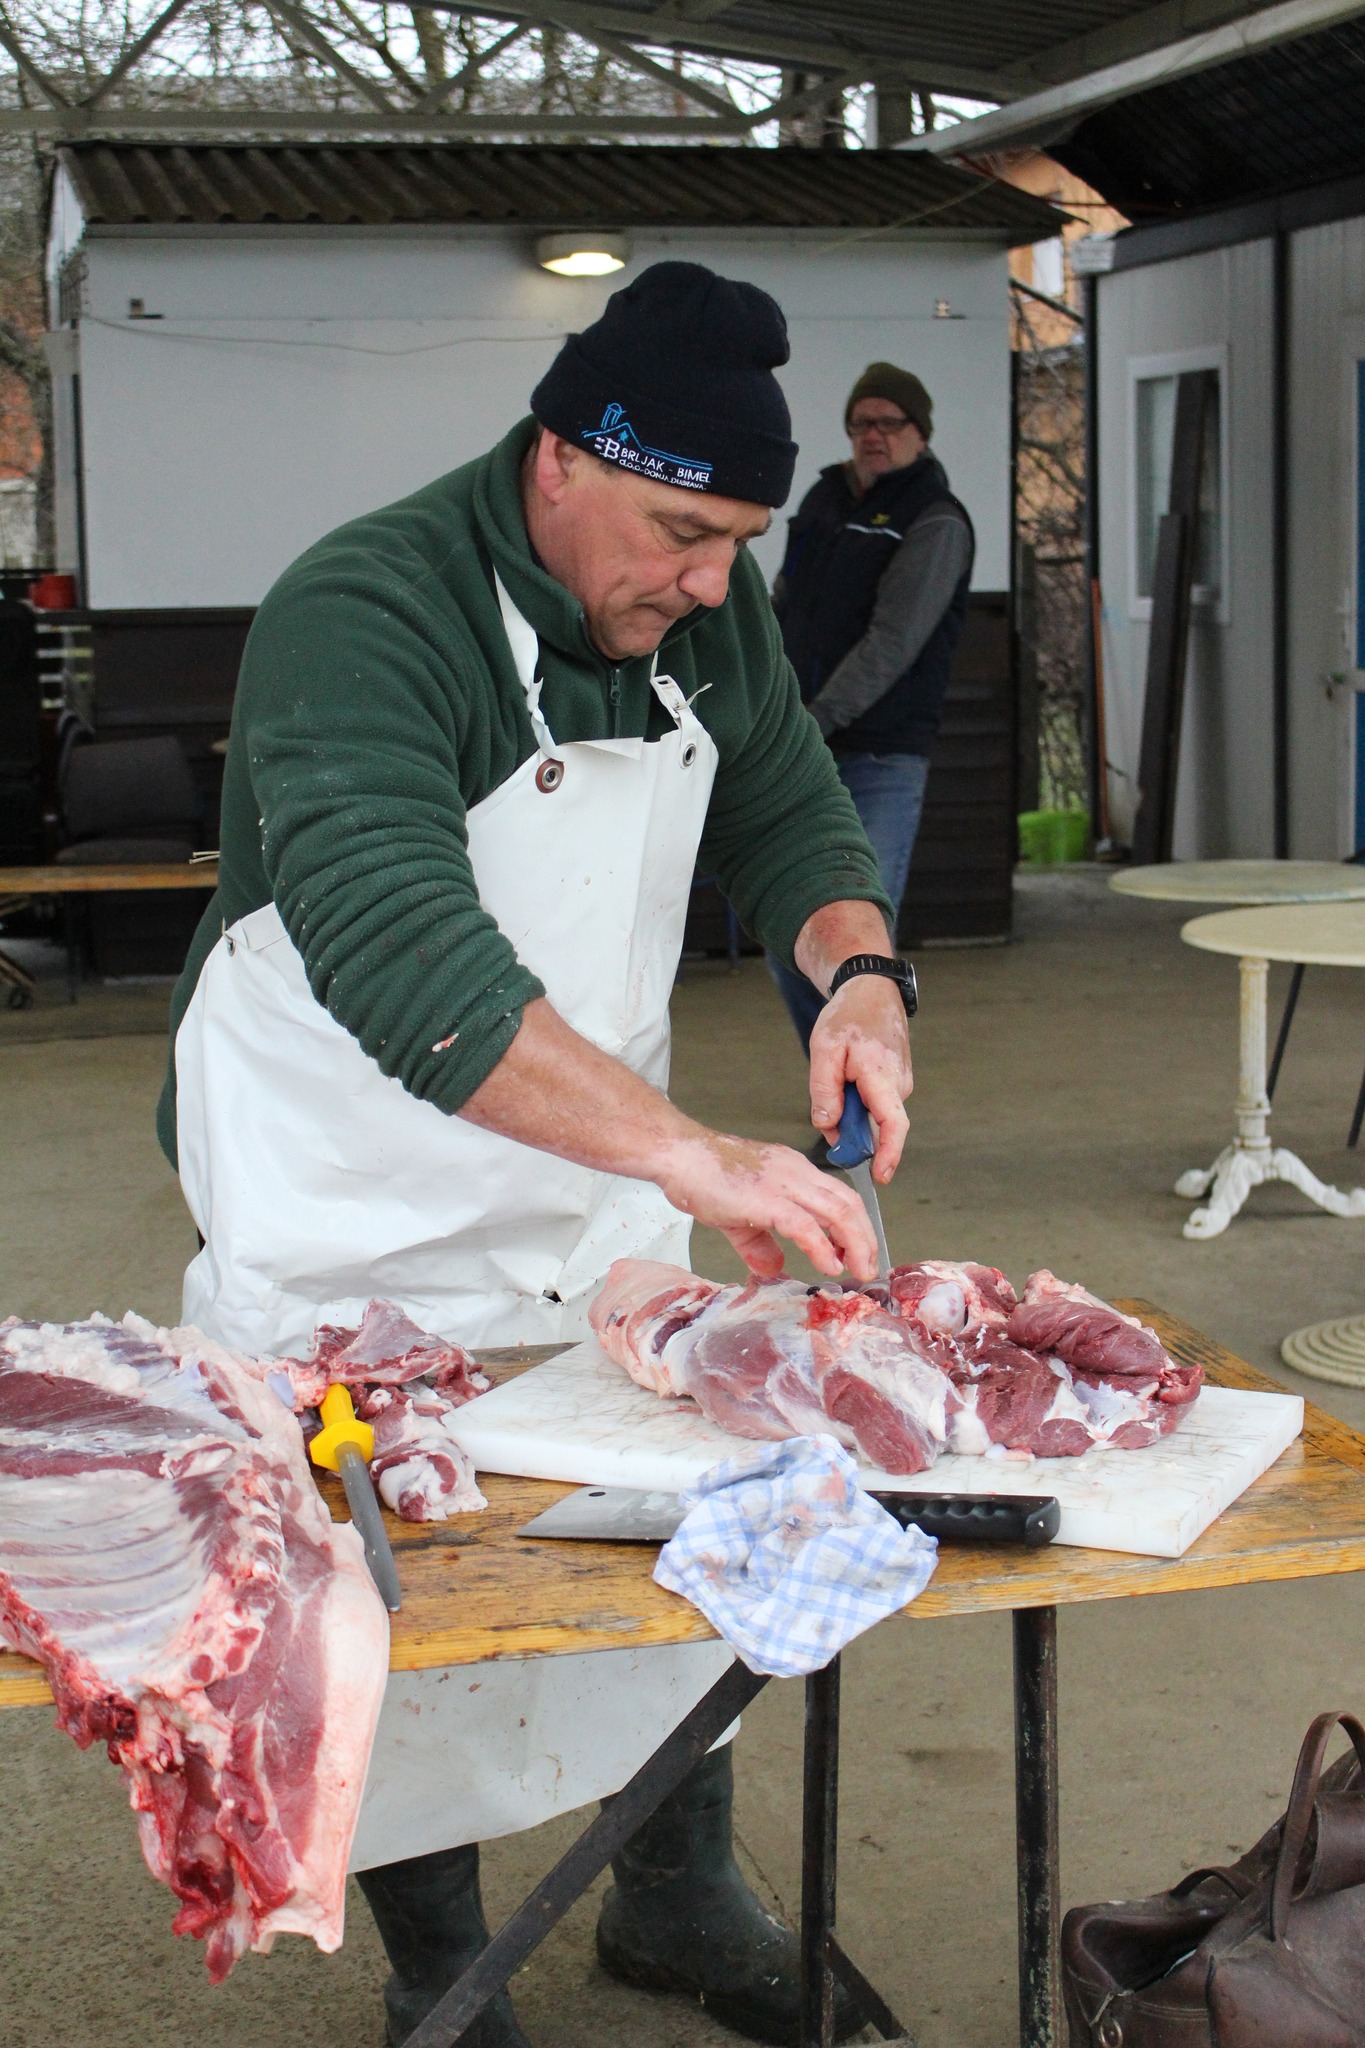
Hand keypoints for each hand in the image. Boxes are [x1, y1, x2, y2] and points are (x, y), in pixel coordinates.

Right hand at [655, 1129, 879, 1281]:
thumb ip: (759, 1241)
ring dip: (855, 1244)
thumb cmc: (702, 1177)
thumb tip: (774, 1266)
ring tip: (860, 1270)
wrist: (678, 1156)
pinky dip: (822, 1248)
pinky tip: (830, 1266)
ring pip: (838, 1212)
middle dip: (865, 1238)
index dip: (856, 1225)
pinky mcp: (767, 1200)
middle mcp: (797, 1173)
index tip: (858, 1252)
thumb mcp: (738, 1215)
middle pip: (849, 1203)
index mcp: (794, 1171)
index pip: (840, 1196)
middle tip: (869, 1267)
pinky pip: (805, 1225)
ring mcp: (783, 1184)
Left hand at [808, 974, 911, 1182]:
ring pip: (872, 1114)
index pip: (893, 1126)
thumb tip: (828, 1125)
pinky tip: (846, 1079)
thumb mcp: (824, 1050)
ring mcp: (900, 1083)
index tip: (879, 1177)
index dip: (888, 1155)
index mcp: (882, 1076)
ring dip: (851, 1109)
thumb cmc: (847, 1016)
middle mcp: (898, 1084)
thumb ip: (824, 1091)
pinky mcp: (896, 1082)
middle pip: (875, 1125)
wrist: (870, 991)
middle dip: (850, 1128)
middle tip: (828, 1111)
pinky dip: (856, 1100)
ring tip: (836, 1078)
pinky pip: (875, 1103)